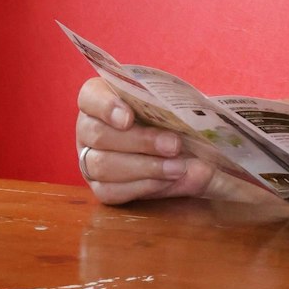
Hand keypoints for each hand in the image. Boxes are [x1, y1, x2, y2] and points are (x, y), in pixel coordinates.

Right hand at [73, 77, 218, 204]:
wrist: (179, 145)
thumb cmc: (172, 117)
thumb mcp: (180, 110)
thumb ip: (187, 120)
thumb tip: (200, 160)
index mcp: (100, 98)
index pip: (90, 97)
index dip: (106, 106)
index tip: (129, 117)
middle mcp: (88, 128)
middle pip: (98, 134)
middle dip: (139, 141)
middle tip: (174, 145)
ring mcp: (88, 159)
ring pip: (102, 165)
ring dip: (144, 168)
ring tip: (177, 168)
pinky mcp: (100, 187)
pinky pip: (110, 191)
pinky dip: (141, 187)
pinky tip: (165, 182)